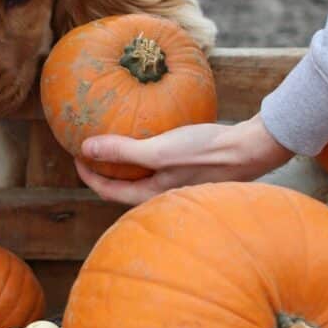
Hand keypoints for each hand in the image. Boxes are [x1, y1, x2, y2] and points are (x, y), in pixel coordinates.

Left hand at [74, 114, 293, 204]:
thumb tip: (86, 149)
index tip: (75, 155)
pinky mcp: (190, 167)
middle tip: (90, 147)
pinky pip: (159, 161)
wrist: (251, 148)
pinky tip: (149, 131)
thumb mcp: (159, 152)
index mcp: (151, 196)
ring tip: (115, 137)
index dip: (87, 175)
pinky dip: (147, 150)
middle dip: (105, 168)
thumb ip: (122, 152)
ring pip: (142, 173)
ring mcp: (178, 182)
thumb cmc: (206, 153)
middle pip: (124, 185)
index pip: (108, 191)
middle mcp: (163, 194)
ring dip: (126, 159)